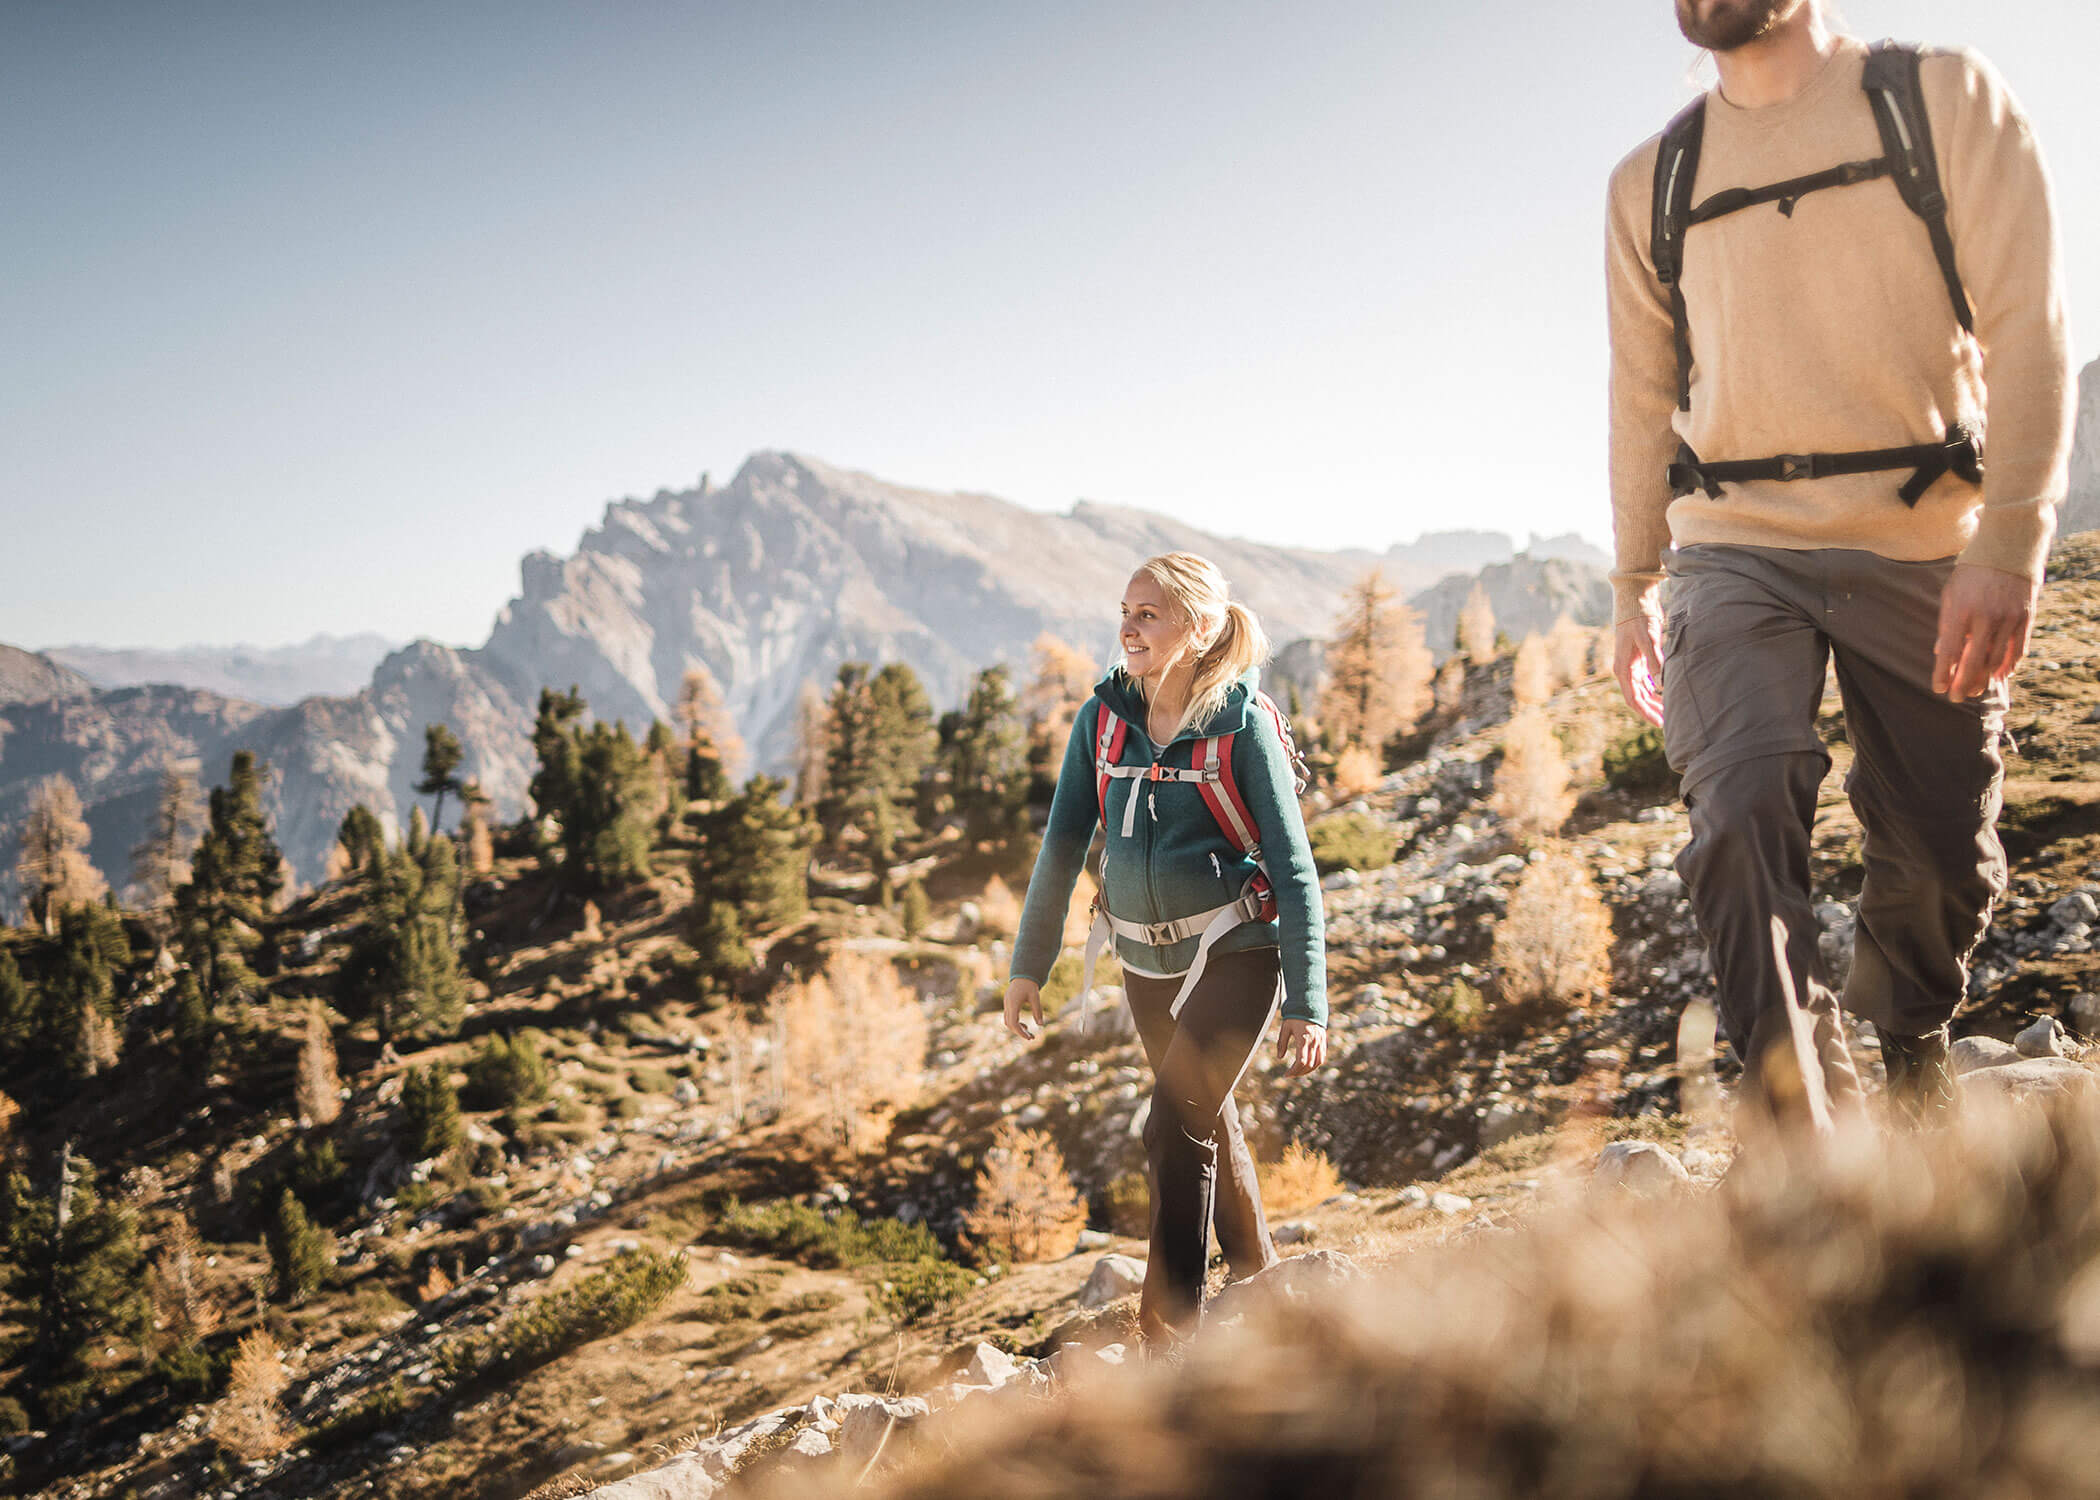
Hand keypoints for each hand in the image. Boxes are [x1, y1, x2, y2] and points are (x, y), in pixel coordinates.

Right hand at [1002, 979, 1044, 1040]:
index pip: (1013, 1023)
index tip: (1029, 1037)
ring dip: (1017, 1028)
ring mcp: (1006, 1004)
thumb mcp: (1035, 998)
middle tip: (1031, 1037)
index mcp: (1013, 1004)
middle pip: (1009, 1024)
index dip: (1020, 1032)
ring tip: (1029, 1032)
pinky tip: (1025, 1025)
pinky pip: (1009, 1017)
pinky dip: (1015, 1023)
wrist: (1023, 974)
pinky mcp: (1008, 1004)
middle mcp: (1007, 1005)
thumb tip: (1041, 1025)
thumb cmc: (1030, 985)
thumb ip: (1037, 1011)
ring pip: (1007, 1022)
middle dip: (1019, 1032)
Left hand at [1276, 1019, 1326, 1077]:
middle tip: (1290, 1075)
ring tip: (1298, 1072)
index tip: (1286, 1074)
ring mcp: (1320, 1041)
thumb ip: (1282, 1043)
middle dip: (1299, 1073)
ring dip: (1308, 1071)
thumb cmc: (1294, 1016)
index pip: (1301, 1062)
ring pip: (1317, 1063)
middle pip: (1309, 1065)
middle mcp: (1314, 1042)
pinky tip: (1308, 1066)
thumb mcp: (1285, 1028)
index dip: (1294, 1071)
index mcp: (1303, 1039)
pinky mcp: (1323, 1040)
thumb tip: (1279, 1057)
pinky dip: (1315, 1064)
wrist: (1309, 1005)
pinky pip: (1322, 1057)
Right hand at [1613, 616, 1665, 726]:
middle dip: (1651, 711)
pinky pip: (1647, 682)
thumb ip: (1654, 659)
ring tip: (1669, 712)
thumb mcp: (1647, 638)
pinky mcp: (1640, 660)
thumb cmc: (1639, 619)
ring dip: (1654, 702)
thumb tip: (1660, 681)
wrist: (1635, 601)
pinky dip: (1655, 691)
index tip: (1659, 722)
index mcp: (1623, 668)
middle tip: (1668, 723)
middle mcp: (1626, 670)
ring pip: (1643, 691)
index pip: (1633, 698)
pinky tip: (1665, 696)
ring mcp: (1633, 666)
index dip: (1645, 712)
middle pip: (1638, 698)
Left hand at [1933, 564, 2036, 700]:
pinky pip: (2018, 650)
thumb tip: (1941, 654)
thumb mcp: (1950, 595)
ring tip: (1974, 689)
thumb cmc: (1971, 573)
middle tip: (1955, 698)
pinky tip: (1998, 676)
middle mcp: (1986, 617)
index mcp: (1961, 611)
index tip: (1938, 689)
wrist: (2008, 549)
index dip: (1943, 673)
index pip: (1949, 651)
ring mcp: (2008, 618)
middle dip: (1963, 684)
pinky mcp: (2025, 618)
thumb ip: (1947, 626)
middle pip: (1974, 662)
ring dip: (1984, 679)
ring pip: (1996, 660)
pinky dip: (2008, 666)